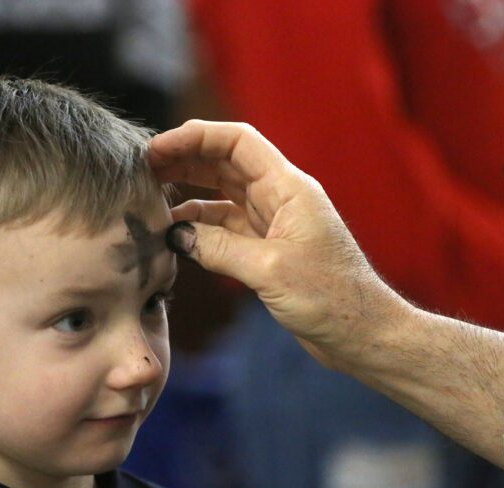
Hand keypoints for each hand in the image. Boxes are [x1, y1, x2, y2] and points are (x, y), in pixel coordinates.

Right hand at [149, 120, 406, 369]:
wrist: (361, 334)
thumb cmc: (331, 299)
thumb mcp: (269, 270)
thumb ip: (219, 248)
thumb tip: (176, 234)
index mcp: (289, 188)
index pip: (237, 142)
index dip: (195, 137)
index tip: (157, 149)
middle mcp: (281, 199)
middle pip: (225, 163)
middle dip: (184, 160)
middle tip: (142, 170)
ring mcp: (274, 225)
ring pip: (223, 196)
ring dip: (188, 193)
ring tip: (150, 200)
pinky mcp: (269, 251)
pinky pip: (227, 229)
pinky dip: (200, 228)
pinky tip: (176, 236)